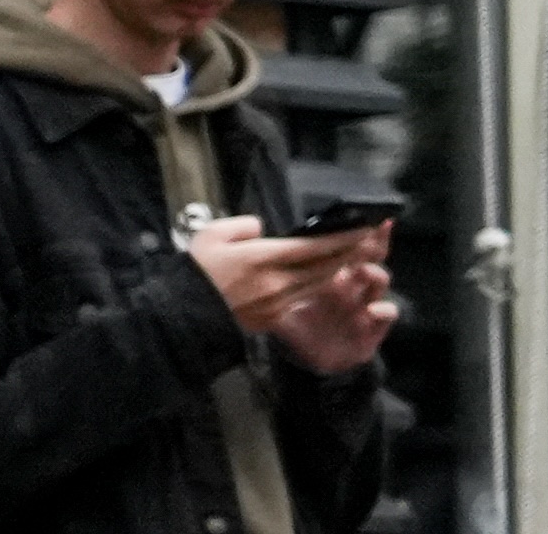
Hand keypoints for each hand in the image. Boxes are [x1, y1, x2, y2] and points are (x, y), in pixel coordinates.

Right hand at [181, 216, 364, 334]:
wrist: (179, 316)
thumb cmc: (195, 272)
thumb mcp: (212, 235)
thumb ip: (243, 225)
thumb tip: (262, 229)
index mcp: (263, 259)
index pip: (316, 246)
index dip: (344, 237)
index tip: (365, 228)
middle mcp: (275, 283)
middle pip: (325, 267)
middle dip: (350, 253)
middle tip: (368, 240)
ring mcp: (275, 305)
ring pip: (317, 284)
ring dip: (336, 269)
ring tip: (351, 255)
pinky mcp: (270, 321)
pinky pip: (301, 300)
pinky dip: (314, 286)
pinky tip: (320, 277)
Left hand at [261, 227, 398, 373]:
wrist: (310, 365)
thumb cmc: (299, 329)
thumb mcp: (284, 304)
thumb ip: (278, 287)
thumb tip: (264, 266)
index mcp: (335, 275)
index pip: (349, 248)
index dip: (357, 232)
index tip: (362, 218)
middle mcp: (355, 286)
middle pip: (372, 258)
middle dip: (373, 245)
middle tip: (368, 238)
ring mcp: (366, 304)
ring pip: (381, 282)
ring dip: (375, 274)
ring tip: (363, 272)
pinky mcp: (374, 328)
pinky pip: (388, 314)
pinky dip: (383, 310)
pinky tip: (371, 310)